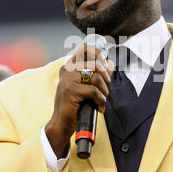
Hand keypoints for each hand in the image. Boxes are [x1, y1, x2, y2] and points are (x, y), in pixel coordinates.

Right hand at [45, 43, 114, 157]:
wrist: (62, 124)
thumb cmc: (74, 105)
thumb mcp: (86, 86)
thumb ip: (97, 74)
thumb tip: (110, 62)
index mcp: (69, 66)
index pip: (84, 48)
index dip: (98, 53)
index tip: (105, 65)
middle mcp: (67, 70)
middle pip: (96, 64)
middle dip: (106, 78)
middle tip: (105, 90)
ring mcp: (67, 79)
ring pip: (97, 78)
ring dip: (104, 91)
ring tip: (102, 100)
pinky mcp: (71, 90)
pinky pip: (94, 91)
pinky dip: (101, 100)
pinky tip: (99, 107)